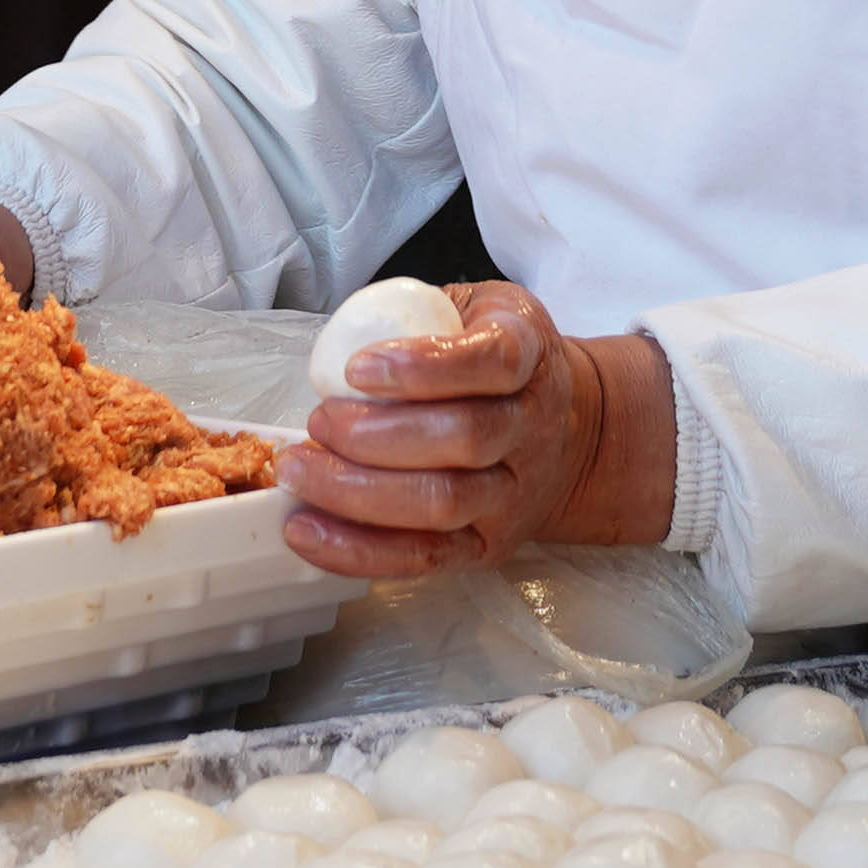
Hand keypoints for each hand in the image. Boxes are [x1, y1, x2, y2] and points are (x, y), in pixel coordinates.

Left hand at [276, 281, 677, 576]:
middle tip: (317, 421)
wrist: (568, 429)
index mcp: (528, 353)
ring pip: (444, 504)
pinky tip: (306, 531)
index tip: (356, 368)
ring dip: (358, 493)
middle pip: (464, 440)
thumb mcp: (474, 309)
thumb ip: (417, 312)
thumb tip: (334, 342)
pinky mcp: (490, 545)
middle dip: (375, 435)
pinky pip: (426, 558)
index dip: (423, 368)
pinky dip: (360, 551)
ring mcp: (515, 494)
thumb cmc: (496, 358)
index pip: (491, 361)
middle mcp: (532, 427)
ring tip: (299, 471)